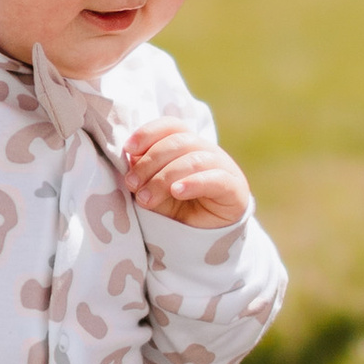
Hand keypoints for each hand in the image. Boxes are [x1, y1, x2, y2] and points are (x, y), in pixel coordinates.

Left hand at [121, 121, 251, 226]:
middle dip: (150, 163)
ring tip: (146, 198)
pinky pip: (215, 179)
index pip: (171, 126)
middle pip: (178, 142)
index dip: (149, 132)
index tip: (129, 148)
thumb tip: (131, 157)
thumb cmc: (178, 208)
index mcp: (188, 144)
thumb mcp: (155, 190)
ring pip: (193, 160)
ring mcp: (224, 166)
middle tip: (132, 184)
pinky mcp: (234, 188)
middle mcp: (207, 150)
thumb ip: (145, 174)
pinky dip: (193, 183)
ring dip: (163, 178)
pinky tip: (177, 192)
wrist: (206, 237)